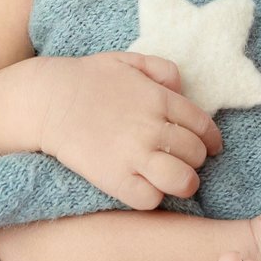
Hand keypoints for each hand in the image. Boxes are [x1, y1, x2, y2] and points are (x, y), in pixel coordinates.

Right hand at [29, 52, 224, 209]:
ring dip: (184, 183)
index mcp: (160, 99)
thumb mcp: (128, 60)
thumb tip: (181, 88)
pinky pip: (150, 199)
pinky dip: (152, 197)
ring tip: (173, 181)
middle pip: (196, 155)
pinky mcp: (115, 179)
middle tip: (183, 161)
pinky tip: (144, 187)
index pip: (204, 126)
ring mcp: (135, 155)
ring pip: (183, 181)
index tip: (211, 148)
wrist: (48, 100)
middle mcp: (153, 128)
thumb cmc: (87, 79)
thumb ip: (161, 69)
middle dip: (195, 160)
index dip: (212, 140)